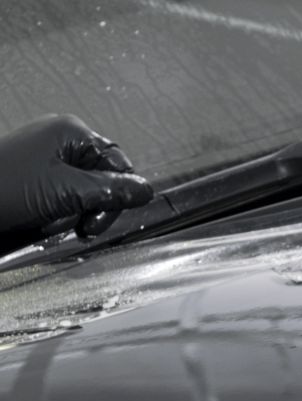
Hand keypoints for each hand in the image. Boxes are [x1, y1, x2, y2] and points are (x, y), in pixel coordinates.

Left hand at [0, 114, 152, 239]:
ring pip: (88, 193)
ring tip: (57, 224)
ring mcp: (50, 160)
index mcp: (72, 133)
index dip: (119, 195)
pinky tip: (48, 222)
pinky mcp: (39, 180)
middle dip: (96, 207)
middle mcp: (63, 142)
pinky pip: (68, 199)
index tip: (101, 219)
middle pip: (106, 180)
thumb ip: (111, 192)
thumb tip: (146, 191)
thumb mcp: (66, 192)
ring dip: (79, 215)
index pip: (120, 165)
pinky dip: (63, 215)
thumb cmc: (4, 188)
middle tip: (80, 226)